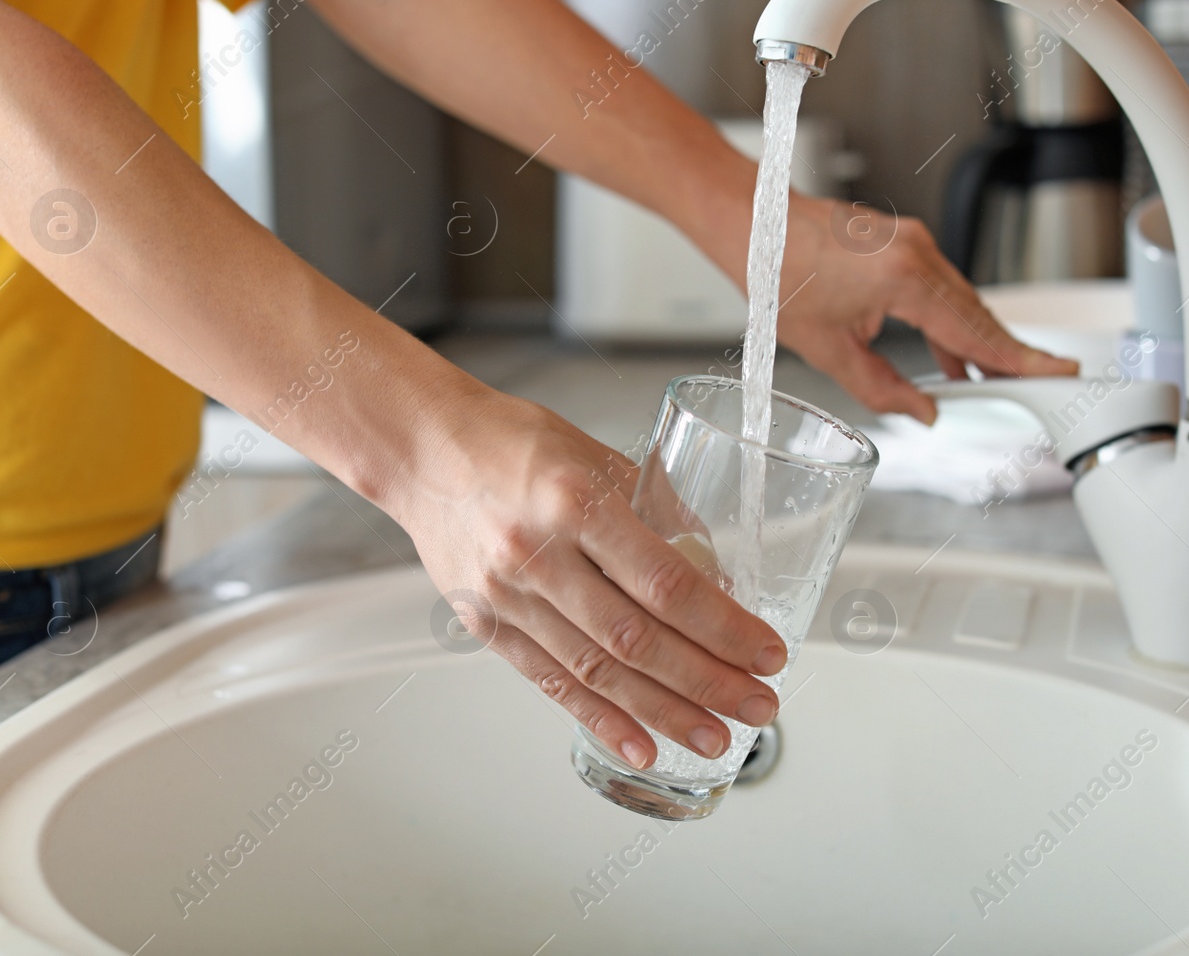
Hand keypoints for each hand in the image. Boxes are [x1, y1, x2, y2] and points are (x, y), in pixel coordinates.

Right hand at [390, 384, 786, 767]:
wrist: (422, 451)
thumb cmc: (512, 443)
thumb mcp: (597, 456)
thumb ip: (659, 511)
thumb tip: (718, 573)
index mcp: (575, 501)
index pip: (666, 582)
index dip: (723, 626)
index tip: (766, 651)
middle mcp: (538, 555)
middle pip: (637, 638)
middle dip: (707, 681)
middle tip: (758, 705)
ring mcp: (508, 597)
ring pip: (597, 672)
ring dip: (664, 712)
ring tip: (714, 738)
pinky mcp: (486, 626)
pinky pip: (551, 683)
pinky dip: (601, 719)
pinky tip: (642, 745)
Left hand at [774, 193, 1078, 421]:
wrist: (756, 223)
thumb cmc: (779, 275)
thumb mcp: (828, 349)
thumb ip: (882, 388)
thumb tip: (923, 412)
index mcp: (903, 279)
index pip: (975, 331)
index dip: (1017, 359)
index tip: (1055, 373)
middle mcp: (918, 253)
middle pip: (977, 314)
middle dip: (1006, 355)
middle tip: (1037, 386)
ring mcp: (914, 242)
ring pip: (962, 301)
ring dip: (977, 340)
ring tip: (993, 382)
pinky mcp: (904, 243)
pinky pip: (942, 288)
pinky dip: (952, 321)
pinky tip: (953, 355)